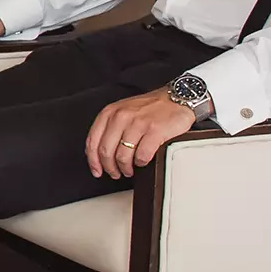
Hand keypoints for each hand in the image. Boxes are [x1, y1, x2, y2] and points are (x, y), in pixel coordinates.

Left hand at [84, 90, 198, 178]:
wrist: (177, 98)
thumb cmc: (151, 107)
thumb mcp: (123, 111)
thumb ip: (110, 127)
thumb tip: (99, 152)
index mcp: (110, 112)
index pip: (93, 141)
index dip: (93, 161)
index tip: (96, 171)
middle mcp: (121, 117)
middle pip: (106, 152)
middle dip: (110, 168)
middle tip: (115, 173)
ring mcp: (138, 123)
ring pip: (122, 156)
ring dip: (125, 168)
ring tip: (129, 170)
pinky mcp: (154, 131)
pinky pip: (142, 156)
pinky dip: (141, 163)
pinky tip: (142, 161)